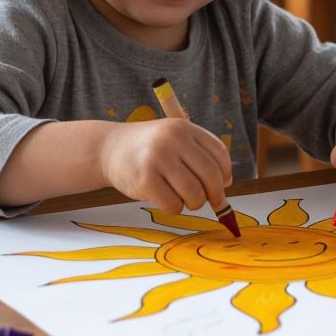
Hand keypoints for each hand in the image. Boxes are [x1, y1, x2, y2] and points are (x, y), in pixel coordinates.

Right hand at [99, 119, 232, 213]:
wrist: (109, 148)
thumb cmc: (149, 148)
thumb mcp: (174, 138)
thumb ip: (200, 154)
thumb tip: (226, 184)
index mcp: (184, 128)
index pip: (218, 154)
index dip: (226, 174)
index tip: (224, 186)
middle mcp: (172, 140)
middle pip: (210, 175)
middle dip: (215, 194)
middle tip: (212, 202)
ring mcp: (157, 159)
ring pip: (194, 194)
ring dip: (194, 203)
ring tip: (184, 198)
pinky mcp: (144, 181)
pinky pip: (173, 205)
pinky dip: (174, 208)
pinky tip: (165, 199)